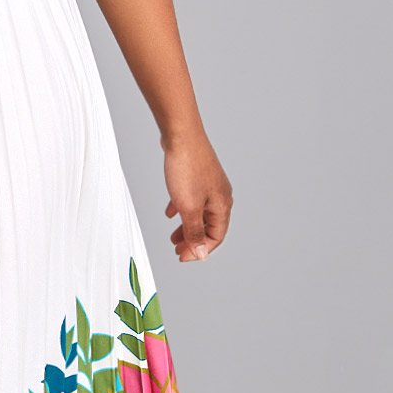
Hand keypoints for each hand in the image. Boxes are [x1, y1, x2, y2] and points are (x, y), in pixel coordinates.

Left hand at [163, 133, 231, 262]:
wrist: (181, 135)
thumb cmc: (187, 168)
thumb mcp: (188, 208)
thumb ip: (194, 232)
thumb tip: (201, 254)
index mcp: (222, 206)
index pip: (216, 237)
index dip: (200, 250)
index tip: (182, 256)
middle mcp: (220, 196)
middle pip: (208, 227)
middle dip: (193, 241)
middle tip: (177, 250)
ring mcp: (209, 185)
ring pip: (199, 213)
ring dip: (187, 227)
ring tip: (173, 236)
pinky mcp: (198, 177)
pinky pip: (192, 199)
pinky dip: (182, 209)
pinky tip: (170, 212)